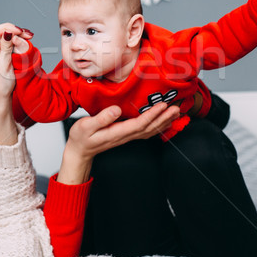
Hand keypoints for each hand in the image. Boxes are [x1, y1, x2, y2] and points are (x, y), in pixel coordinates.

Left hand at [0, 25, 21, 100]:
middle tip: (28, 34)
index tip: (20, 31)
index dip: (7, 29)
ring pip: (1, 38)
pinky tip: (22, 40)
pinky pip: (3, 43)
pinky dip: (13, 42)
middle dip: (13, 32)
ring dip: (14, 36)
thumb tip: (8, 32)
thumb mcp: (4, 66)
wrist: (0, 99)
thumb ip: (6, 47)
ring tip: (27, 36)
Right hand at [57, 103, 179, 183]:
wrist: (80, 151)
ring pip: (150, 131)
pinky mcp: (127, 135)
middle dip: (164, 118)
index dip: (152, 115)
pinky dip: (158, 126)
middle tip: (177, 108)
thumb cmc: (81, 137)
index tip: (162, 105)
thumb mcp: (86, 126)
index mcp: (117, 133)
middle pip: (149, 128)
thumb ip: (101, 118)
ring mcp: (127, 137)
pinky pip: (146, 132)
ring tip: (176, 113)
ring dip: (164, 122)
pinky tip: (165, 121)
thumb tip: (116, 110)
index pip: (139, 124)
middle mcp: (125, 136)